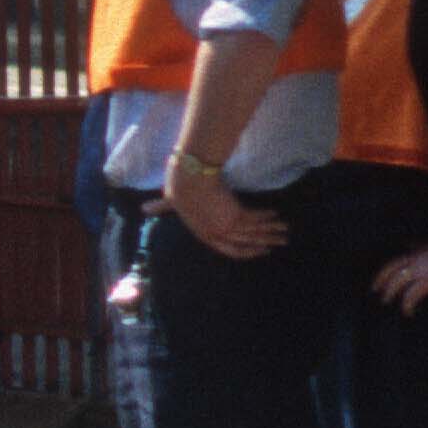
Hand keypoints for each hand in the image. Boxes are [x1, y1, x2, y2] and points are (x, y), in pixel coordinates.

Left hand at [165, 156, 287, 258]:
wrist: (189, 177)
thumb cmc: (179, 185)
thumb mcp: (171, 201)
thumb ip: (161, 207)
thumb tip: (143, 209)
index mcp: (201, 232)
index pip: (225, 248)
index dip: (242, 251)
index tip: (255, 251)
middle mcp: (215, 233)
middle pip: (244, 245)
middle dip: (262, 245)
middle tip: (276, 246)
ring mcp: (226, 226)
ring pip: (254, 233)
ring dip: (271, 233)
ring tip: (284, 234)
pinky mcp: (235, 215)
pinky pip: (256, 219)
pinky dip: (267, 218)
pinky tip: (277, 216)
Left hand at [370, 237, 427, 309]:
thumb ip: (423, 246)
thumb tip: (411, 244)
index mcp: (418, 252)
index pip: (394, 262)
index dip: (384, 271)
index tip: (379, 279)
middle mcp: (415, 260)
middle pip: (390, 271)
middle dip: (381, 281)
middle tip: (376, 290)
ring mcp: (420, 271)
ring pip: (396, 283)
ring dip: (390, 293)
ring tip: (387, 301)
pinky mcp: (427, 282)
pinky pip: (410, 296)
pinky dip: (407, 305)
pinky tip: (409, 312)